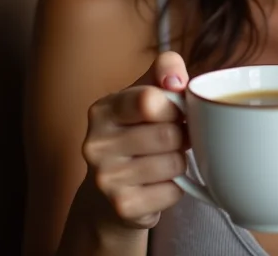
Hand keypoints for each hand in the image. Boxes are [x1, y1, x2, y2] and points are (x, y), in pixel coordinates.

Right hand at [81, 51, 189, 230]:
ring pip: (174, 162)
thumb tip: (176, 81)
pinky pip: (173, 191)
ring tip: (164, 159)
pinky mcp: (123, 207)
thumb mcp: (147, 91)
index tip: (176, 110)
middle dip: (181, 135)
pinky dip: (175, 187)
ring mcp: (106, 179)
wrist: (109, 192)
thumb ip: (164, 69)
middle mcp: (96, 144)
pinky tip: (158, 183)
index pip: (149, 100)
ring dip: (180, 161)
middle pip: (168, 134)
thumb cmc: (138, 130)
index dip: (174, 105)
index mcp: (103, 110)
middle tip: (174, 137)